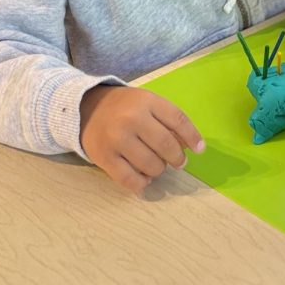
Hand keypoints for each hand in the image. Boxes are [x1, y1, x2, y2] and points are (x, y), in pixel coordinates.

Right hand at [79, 85, 204, 193]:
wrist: (85, 108)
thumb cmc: (124, 107)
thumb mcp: (147, 103)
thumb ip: (168, 120)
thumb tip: (191, 146)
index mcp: (146, 101)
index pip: (178, 119)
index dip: (193, 137)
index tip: (199, 149)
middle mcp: (132, 118)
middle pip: (166, 145)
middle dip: (177, 158)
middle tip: (178, 162)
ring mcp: (117, 139)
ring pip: (152, 165)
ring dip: (159, 170)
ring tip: (155, 165)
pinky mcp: (104, 158)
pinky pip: (131, 180)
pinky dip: (142, 183)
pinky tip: (144, 178)